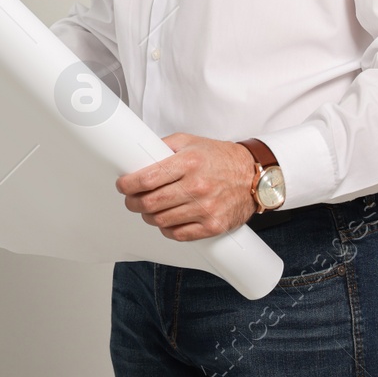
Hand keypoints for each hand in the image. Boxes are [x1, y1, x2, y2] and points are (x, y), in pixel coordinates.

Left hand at [115, 133, 256, 240]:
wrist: (254, 176)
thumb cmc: (220, 158)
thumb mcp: (190, 142)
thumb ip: (164, 147)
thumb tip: (137, 156)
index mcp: (189, 162)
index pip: (147, 178)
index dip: (128, 185)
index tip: (123, 185)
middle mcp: (197, 186)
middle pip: (150, 202)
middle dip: (133, 202)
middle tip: (131, 199)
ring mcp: (206, 208)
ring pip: (161, 220)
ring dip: (148, 216)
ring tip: (149, 209)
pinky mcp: (213, 226)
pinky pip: (179, 235)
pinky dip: (166, 229)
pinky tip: (166, 220)